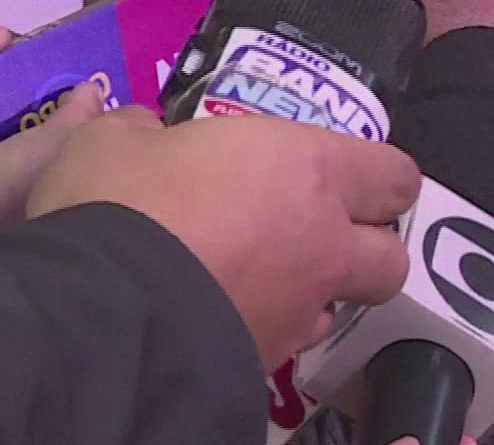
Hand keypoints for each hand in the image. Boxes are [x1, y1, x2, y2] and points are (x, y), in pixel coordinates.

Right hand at [27, 108, 419, 367]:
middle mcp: (323, 243)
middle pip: (390, 257)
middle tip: (317, 230)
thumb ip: (140, 130)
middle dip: (367, 246)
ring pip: (341, 307)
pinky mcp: (266, 361)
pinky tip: (223, 313)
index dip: (377, 178)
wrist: (100, 313)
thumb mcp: (112, 142)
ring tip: (264, 278)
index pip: (394, 174)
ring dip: (316, 292)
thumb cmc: (122, 202)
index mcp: (308, 169)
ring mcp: (299, 311)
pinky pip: (288, 342)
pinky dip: (268, 327)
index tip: (343, 175)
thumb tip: (142, 131)